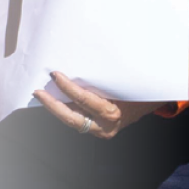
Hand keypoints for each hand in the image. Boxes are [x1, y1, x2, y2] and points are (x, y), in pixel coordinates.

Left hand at [33, 70, 159, 139]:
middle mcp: (105, 126)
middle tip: (37, 92)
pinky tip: (53, 100)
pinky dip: (65, 110)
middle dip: (52, 106)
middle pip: (72, 119)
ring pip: (72, 121)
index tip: (55, 75)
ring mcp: (99, 131)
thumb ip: (105, 76)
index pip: (85, 100)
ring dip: (55, 109)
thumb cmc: (138, 88)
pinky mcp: (95, 130)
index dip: (68, 88)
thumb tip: (83, 57)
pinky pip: (77, 120)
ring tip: (41, 96)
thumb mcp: (124, 82)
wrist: (151, 104)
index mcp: (113, 113)